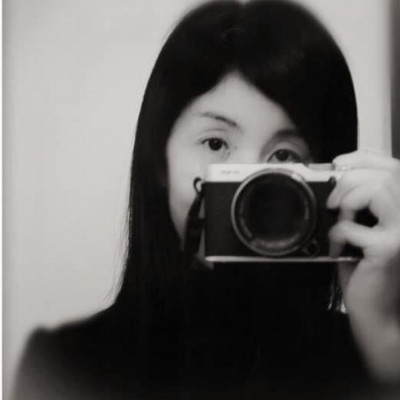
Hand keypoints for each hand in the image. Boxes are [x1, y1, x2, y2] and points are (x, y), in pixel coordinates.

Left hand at [327, 150, 399, 382]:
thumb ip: (362, 206)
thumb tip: (339, 179)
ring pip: (376, 190)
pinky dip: (336, 234)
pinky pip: (352, 225)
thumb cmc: (369, 270)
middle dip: (348, 181)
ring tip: (341, 224)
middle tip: (332, 203)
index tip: (339, 162)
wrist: (378, 311)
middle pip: (385, 175)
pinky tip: (338, 249)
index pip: (393, 168)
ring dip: (347, 204)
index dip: (365, 157)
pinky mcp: (390, 248)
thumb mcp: (366, 230)